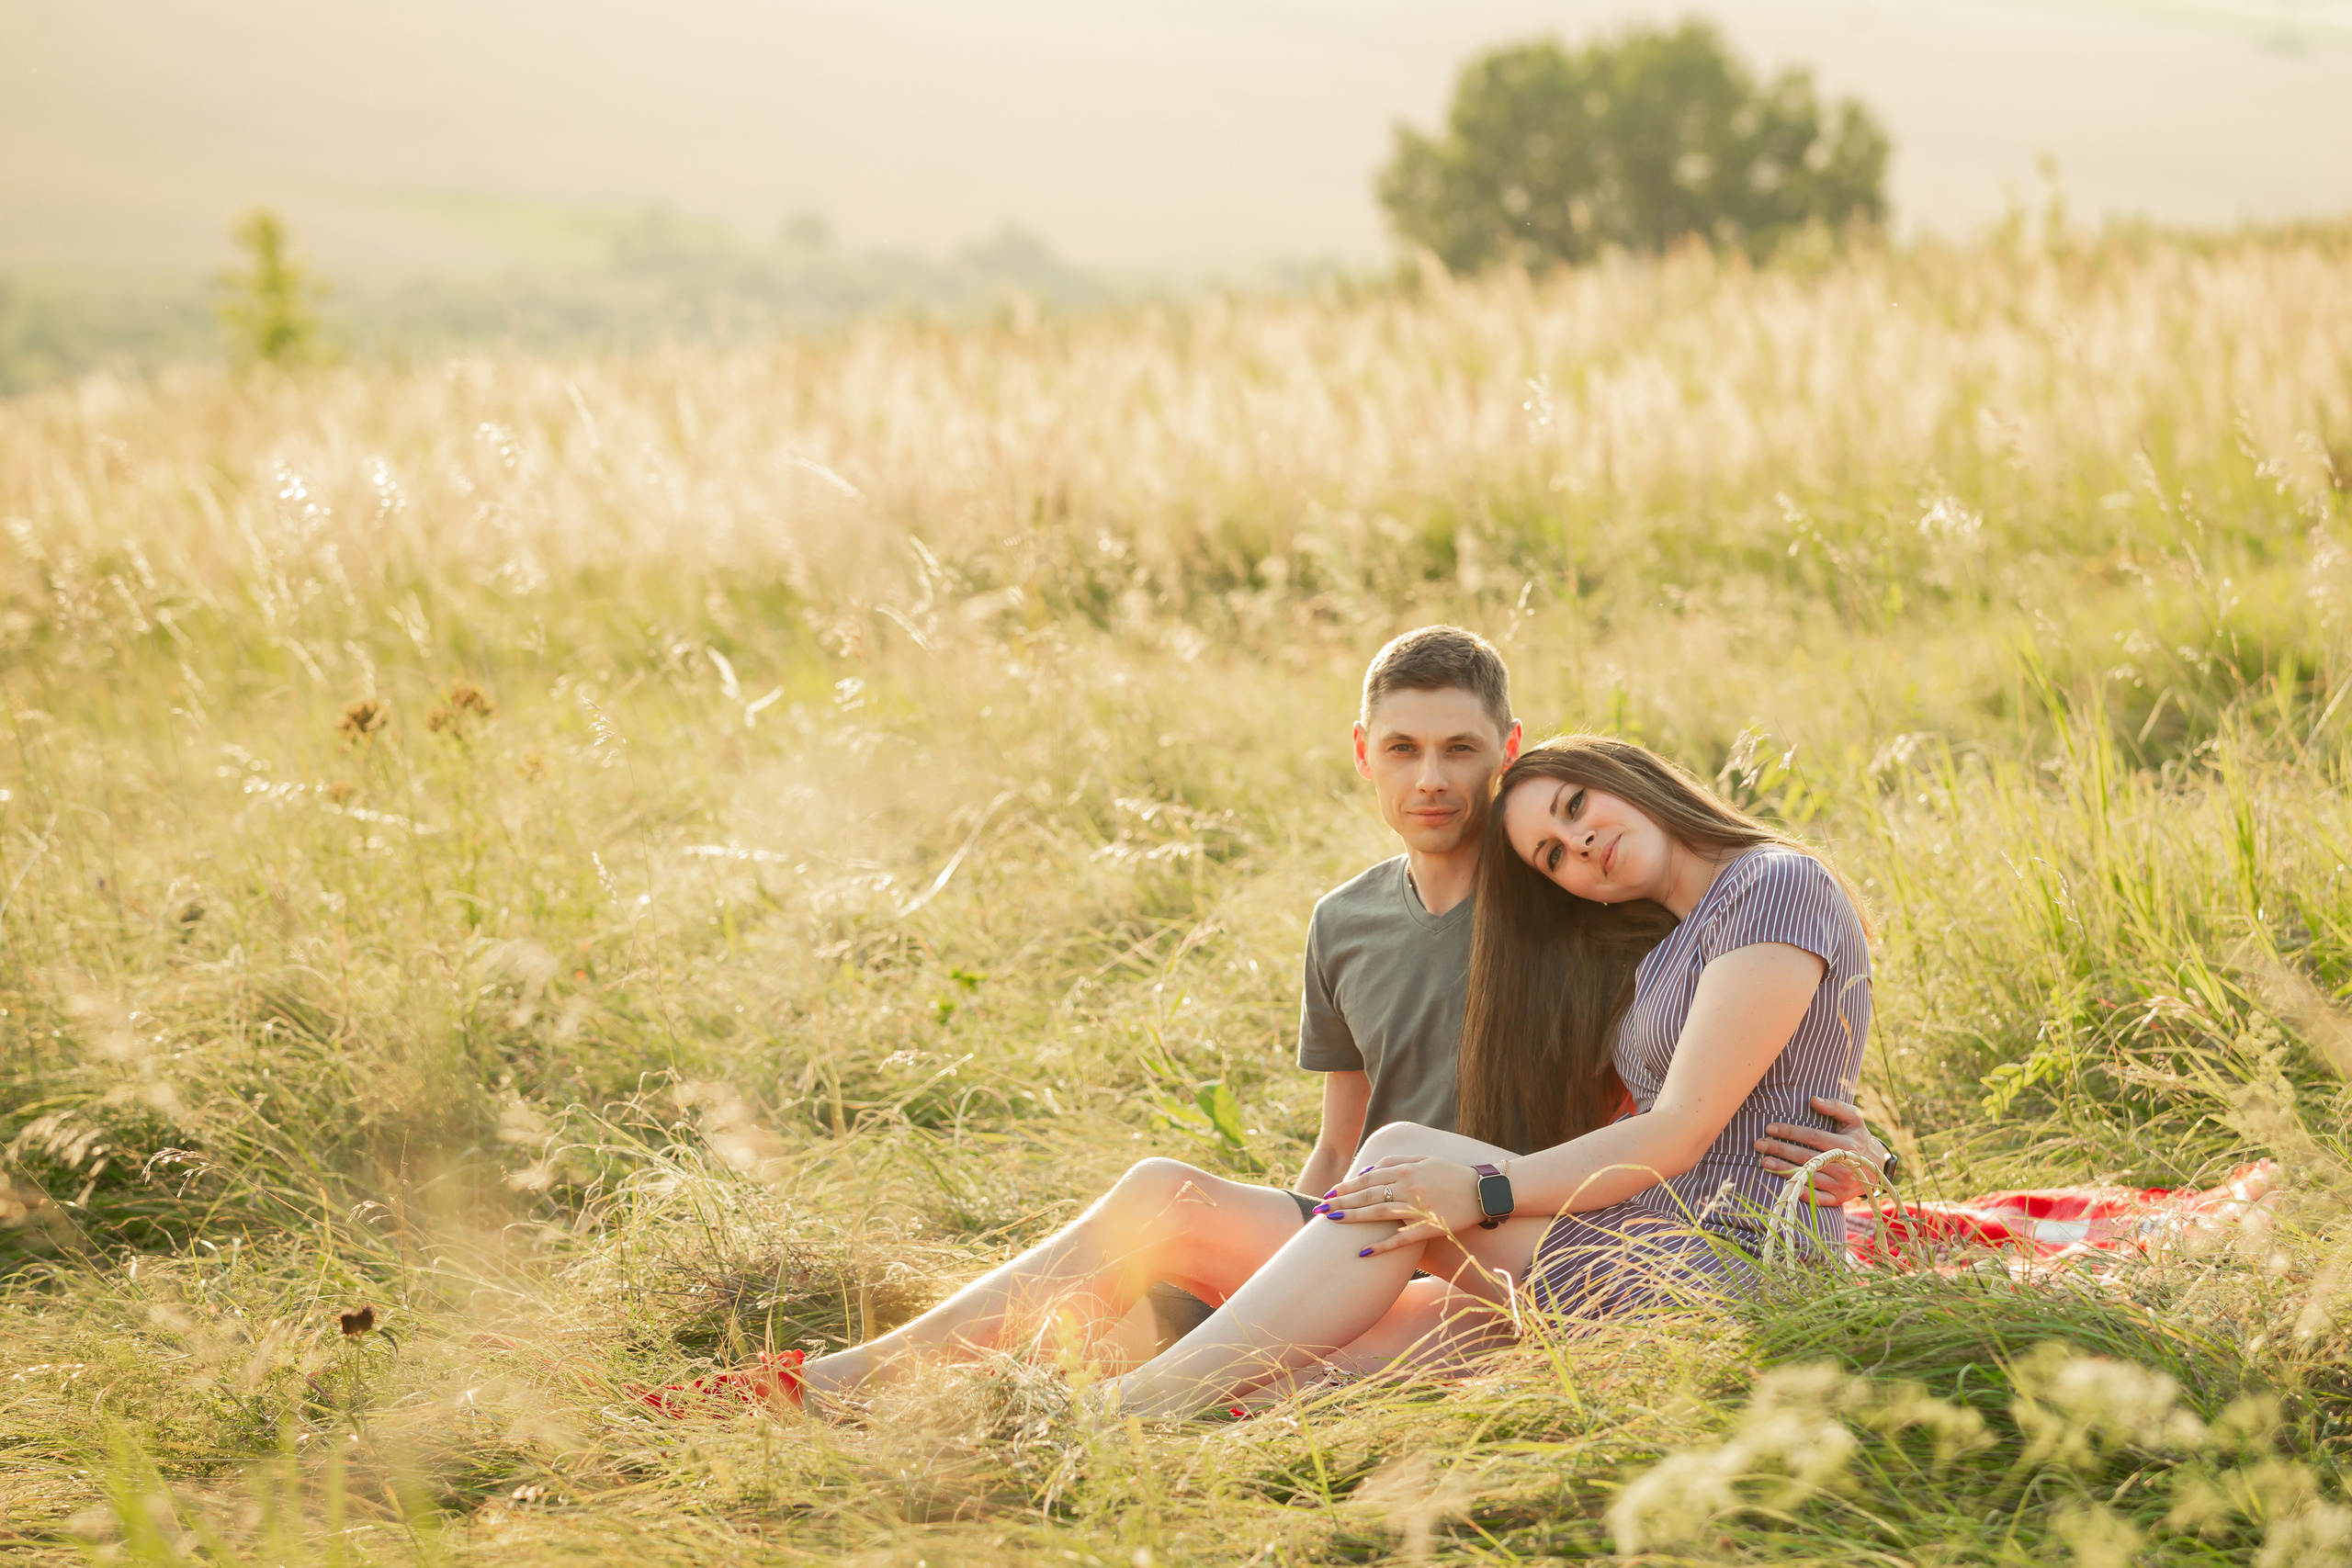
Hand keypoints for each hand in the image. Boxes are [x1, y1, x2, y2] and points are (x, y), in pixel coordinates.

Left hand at [1312, 1155, 1483, 1255]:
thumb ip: (1395, 1161)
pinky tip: (1363, 1251)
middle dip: (1341, 1202)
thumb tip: (1368, 1170)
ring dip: (1353, 1218)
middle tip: (1320, 1209)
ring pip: (1378, 1214)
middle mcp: (1409, 1186)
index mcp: (1407, 1169)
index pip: (1369, 1178)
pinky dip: (1381, 1245)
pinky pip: (1400, 1238)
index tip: (1329, 1193)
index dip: (1347, 1186)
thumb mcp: (1424, 1159)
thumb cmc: (1451, 1174)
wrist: (1484, 1191)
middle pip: (1368, 1195)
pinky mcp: (1429, 1228)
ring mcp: (1418, 1208)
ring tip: (1332, 1222)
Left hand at [1756, 1095, 1885, 1204]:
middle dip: (1779, 1150)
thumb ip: (1835, 1107)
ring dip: (1783, 1169)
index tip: (1769, 1128)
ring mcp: (1840, 1185)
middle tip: (1759, 1144)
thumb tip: (1813, 1100)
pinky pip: (1814, 1197)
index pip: (1812, 1137)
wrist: (1877, 1168)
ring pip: (1807, 1176)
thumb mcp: (1854, 1119)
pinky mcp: (1837, 1199)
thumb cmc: (1858, 1138)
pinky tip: (1780, 1182)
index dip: (1789, 1132)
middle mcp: (1844, 1167)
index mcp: (1846, 1146)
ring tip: (1764, 1161)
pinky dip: (1797, 1190)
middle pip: (1805, 1157)